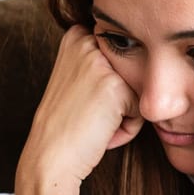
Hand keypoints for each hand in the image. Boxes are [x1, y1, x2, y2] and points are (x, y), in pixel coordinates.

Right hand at [15, 27, 142, 194]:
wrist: (49, 158)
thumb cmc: (65, 125)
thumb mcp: (73, 78)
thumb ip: (97, 61)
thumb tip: (144, 53)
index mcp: (76, 36)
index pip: (120, 55)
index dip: (107, 84)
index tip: (83, 99)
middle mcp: (87, 42)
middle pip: (131, 69)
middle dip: (118, 97)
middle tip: (88, 113)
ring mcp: (100, 63)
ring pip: (137, 88)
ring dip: (124, 113)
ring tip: (94, 123)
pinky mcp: (115, 86)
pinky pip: (141, 109)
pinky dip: (127, 128)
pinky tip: (102, 133)